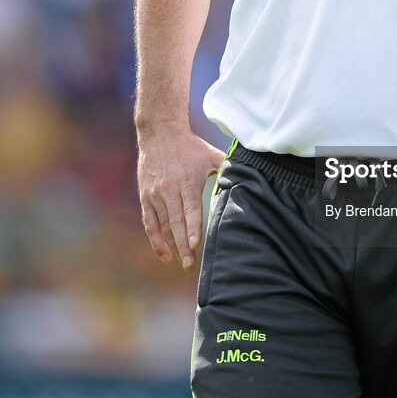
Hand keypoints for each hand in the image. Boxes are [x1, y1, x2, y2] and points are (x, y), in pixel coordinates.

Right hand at [137, 126, 225, 269]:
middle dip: (183, 245)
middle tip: (190, 264)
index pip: (190, 209)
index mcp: (187, 182)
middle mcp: (169, 190)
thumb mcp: (210, 154)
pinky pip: (150, 223)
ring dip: (171, 245)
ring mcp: (156, 195)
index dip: (192, 227)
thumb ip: (225, 167)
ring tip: (181, 261)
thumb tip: (248, 175)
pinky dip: (156, 240)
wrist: (160, 133)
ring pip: (163, 225)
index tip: (195, 244)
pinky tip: (165, 254)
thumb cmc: (190, 146)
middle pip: (176, 222)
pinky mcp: (146, 197)